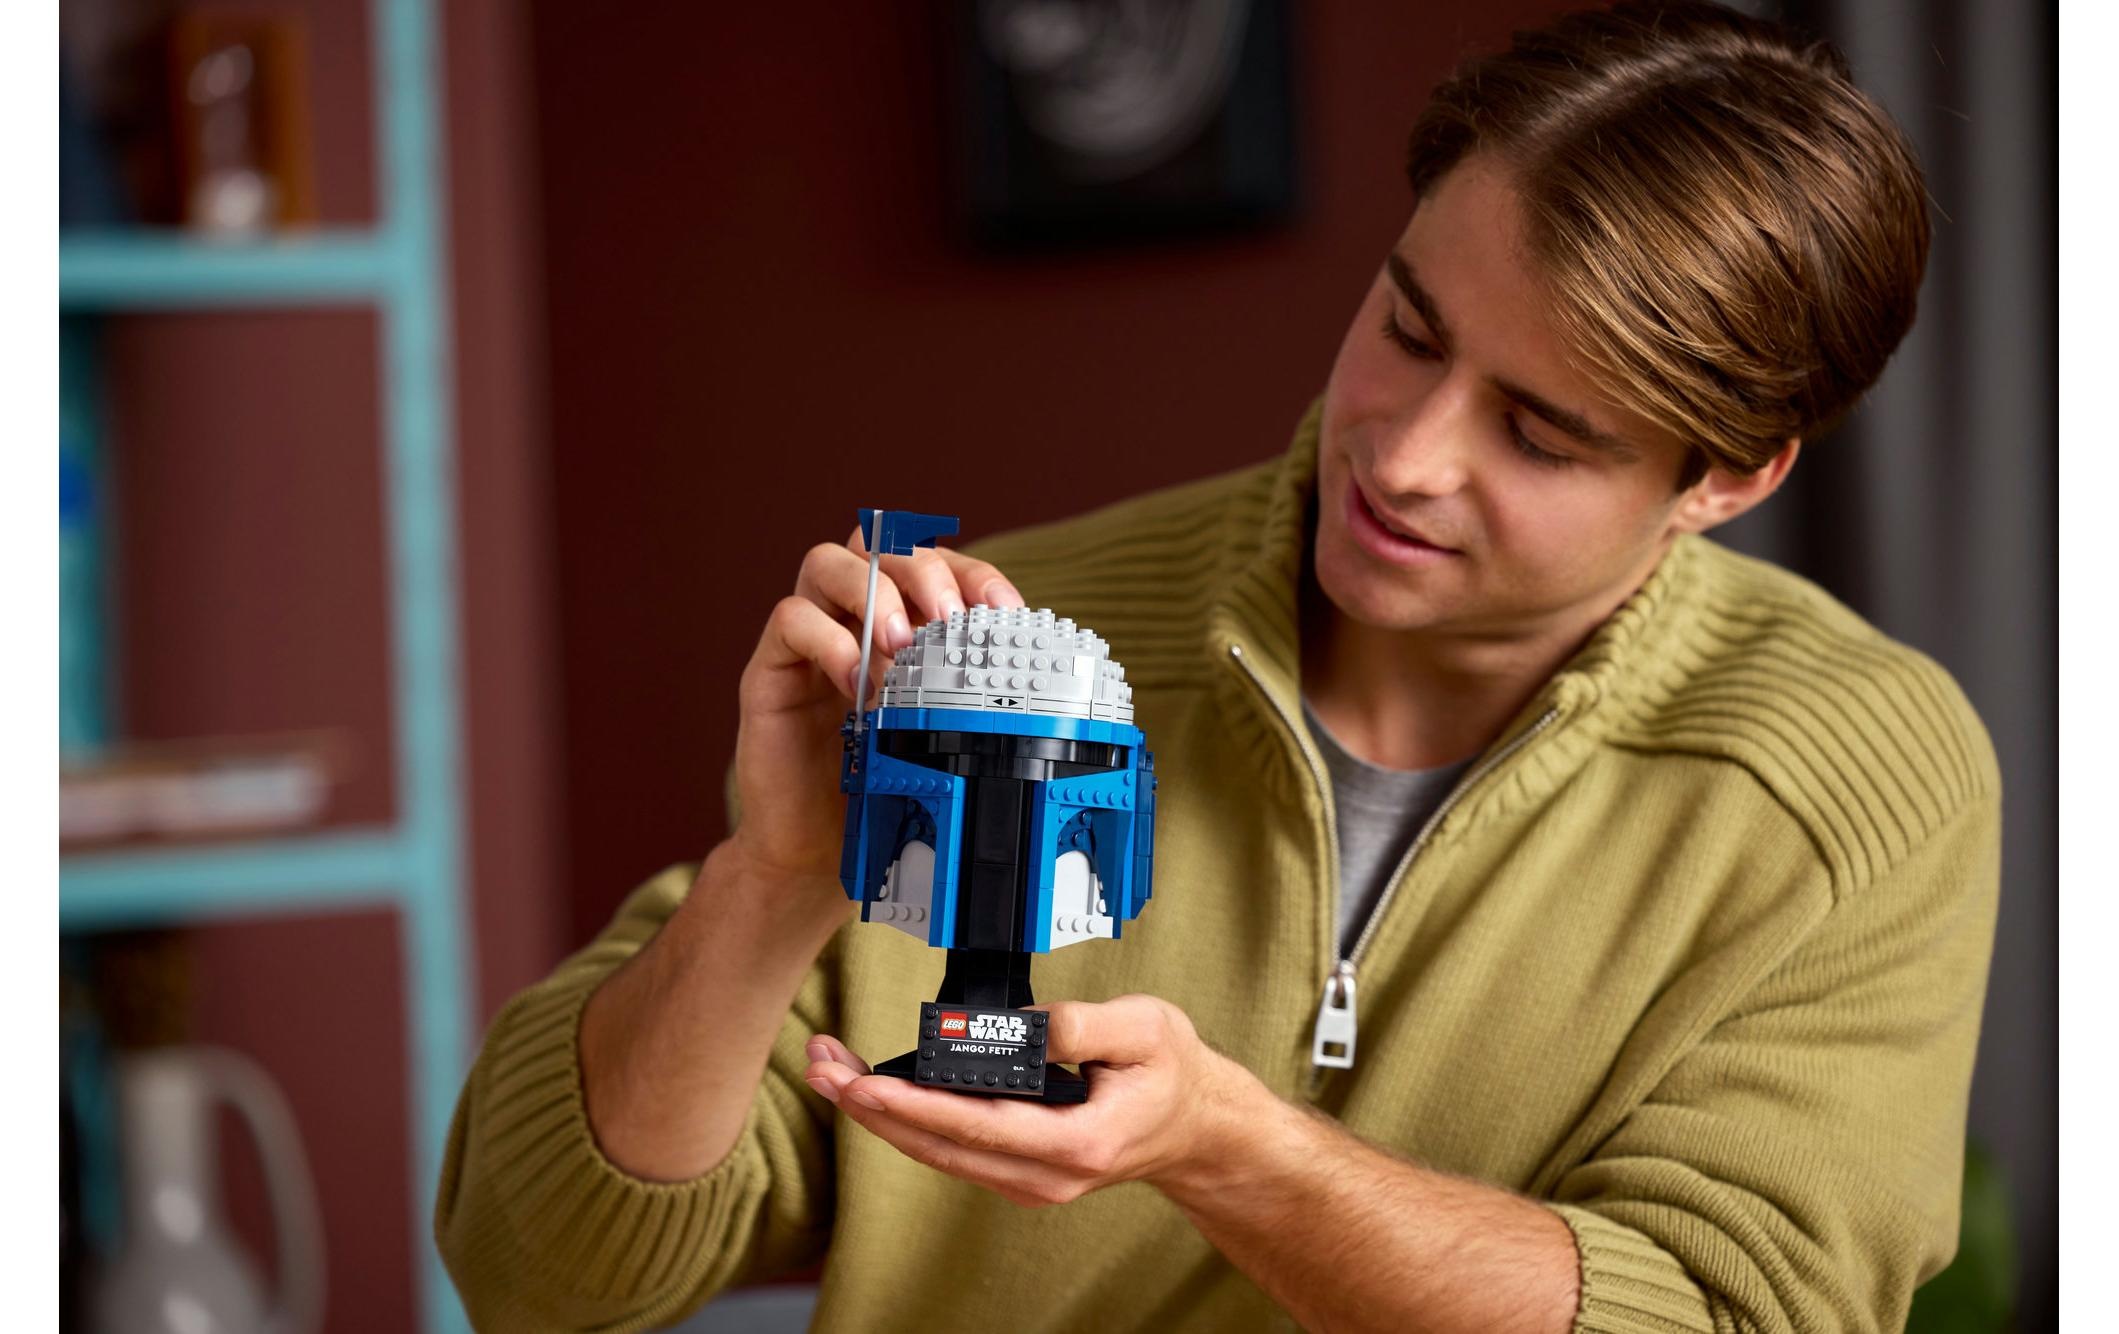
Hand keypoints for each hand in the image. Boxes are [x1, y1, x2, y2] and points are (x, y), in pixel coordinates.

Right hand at [729, 525, 1023, 894]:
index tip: (1006, 608)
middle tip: (951, 618)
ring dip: (872, 591)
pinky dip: (829, 641)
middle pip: (880, 543)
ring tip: (901, 643)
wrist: (816, 853)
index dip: (973, 572)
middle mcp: (852, 619)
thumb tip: (1039, 686)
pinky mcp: (769, 670)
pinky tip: (857, 686)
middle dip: (924, 570)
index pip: (936, 563)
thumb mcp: (941, 739)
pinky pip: (790, 620)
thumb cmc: (881, 790)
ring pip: (826, 561)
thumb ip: (970, 702)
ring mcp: (808, 640)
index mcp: (900, 625)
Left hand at [801, 996, 1260, 1206]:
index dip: (912, 1106)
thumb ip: (1088, 1026)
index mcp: (1074, 1143)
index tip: (863, 1085)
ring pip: (934, 1151)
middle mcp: (1042, 1175)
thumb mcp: (1148, 1030)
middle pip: (937, 1145)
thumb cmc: (1172, 1074)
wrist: (1194, 1125)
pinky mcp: (1015, 1169)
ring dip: (876, 1113)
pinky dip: (904, 1119)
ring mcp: (1026, 1179)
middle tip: (819, 1064)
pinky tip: (871, 1090)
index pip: (975, 1125)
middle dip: (869, 1106)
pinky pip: (948, 1148)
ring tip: (827, 1069)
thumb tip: (1028, 1023)